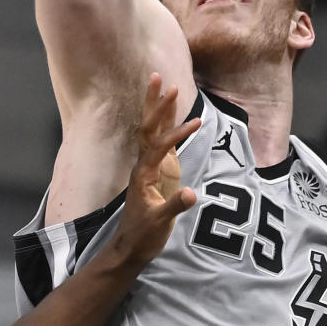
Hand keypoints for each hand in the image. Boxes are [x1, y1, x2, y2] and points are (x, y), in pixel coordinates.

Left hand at [117, 74, 198, 266]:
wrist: (131, 246)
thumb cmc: (143, 235)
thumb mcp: (159, 222)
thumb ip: (174, 206)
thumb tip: (192, 193)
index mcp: (143, 173)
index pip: (160, 146)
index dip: (176, 133)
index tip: (195, 122)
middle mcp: (144, 164)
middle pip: (148, 127)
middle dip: (156, 104)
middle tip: (162, 79)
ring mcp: (149, 166)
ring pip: (152, 130)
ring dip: (158, 108)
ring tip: (166, 84)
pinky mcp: (157, 170)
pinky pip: (161, 141)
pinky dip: (168, 125)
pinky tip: (174, 112)